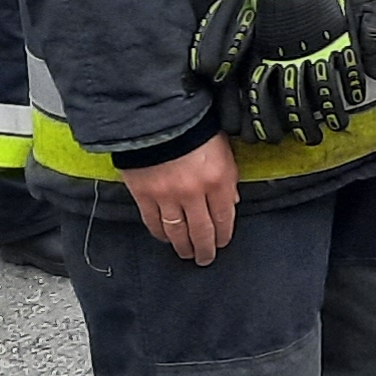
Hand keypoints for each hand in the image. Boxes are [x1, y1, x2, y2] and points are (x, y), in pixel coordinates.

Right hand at [122, 136, 239, 264]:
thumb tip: (230, 202)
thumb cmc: (196, 128)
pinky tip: (165, 238)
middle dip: (205, 248)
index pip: (224, 217)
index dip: (224, 235)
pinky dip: (160, 233)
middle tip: (205, 258)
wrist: (158, 117)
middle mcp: (194, 193)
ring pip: (177, 231)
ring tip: (186, 253)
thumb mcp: (223, 149)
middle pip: (202, 231)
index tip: (223, 243)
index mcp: (218, 180)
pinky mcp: (144, 195)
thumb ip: (228, 178)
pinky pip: (153, 222)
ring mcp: (168, 197)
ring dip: (182, 246)